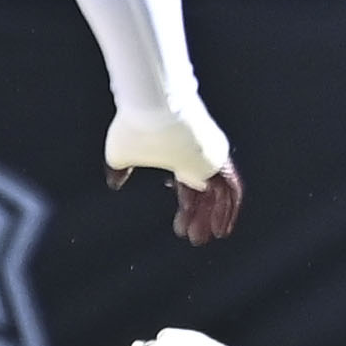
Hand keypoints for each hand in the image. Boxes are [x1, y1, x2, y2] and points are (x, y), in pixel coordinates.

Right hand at [104, 99, 239, 242]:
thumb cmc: (135, 126)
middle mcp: (199, 155)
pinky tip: (222, 228)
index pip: (188, 183)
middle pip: (205, 192)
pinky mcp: (219, 159)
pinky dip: (227, 210)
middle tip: (196, 238)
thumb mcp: (121, 152)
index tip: (179, 224)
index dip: (186, 205)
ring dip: (214, 218)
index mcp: (179, 152)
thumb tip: (115, 183)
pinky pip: (230, 190)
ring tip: (206, 238)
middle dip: (200, 217)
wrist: (153, 107)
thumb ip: (119, 169)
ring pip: (219, 193)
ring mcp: (211, 156)